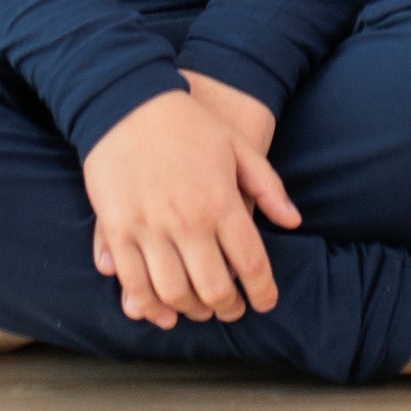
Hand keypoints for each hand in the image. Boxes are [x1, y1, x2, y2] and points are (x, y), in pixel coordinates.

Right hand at [82, 85, 301, 329]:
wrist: (125, 100)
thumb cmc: (187, 122)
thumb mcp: (237, 145)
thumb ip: (267, 186)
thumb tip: (293, 222)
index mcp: (220, 201)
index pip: (251, 264)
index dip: (262, 291)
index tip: (265, 301)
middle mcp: (187, 221)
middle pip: (214, 289)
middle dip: (228, 307)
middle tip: (232, 309)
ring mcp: (148, 228)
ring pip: (174, 294)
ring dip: (190, 311)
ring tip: (199, 309)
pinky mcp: (117, 229)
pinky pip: (133, 283)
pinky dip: (149, 305)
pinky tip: (161, 309)